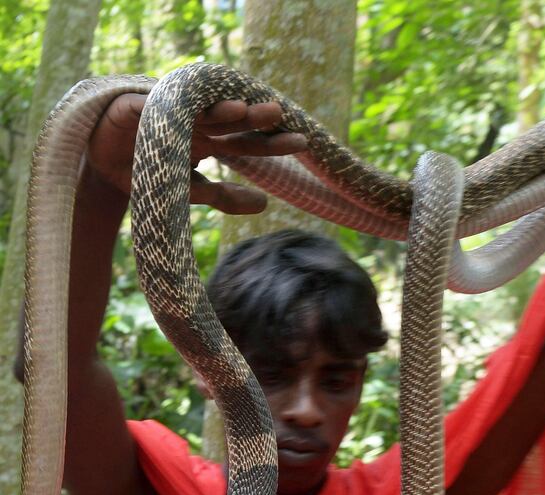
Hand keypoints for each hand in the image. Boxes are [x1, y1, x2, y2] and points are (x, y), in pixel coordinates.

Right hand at [86, 94, 306, 214]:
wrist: (106, 167)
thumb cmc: (154, 174)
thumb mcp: (192, 192)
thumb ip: (225, 197)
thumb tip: (266, 203)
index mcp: (211, 140)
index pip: (247, 141)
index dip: (271, 142)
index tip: (302, 142)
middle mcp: (194, 122)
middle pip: (229, 120)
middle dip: (252, 116)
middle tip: (279, 113)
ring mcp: (167, 112)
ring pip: (196, 108)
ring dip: (217, 108)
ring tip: (240, 109)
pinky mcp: (134, 106)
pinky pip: (149, 105)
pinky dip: (162, 104)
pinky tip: (180, 103)